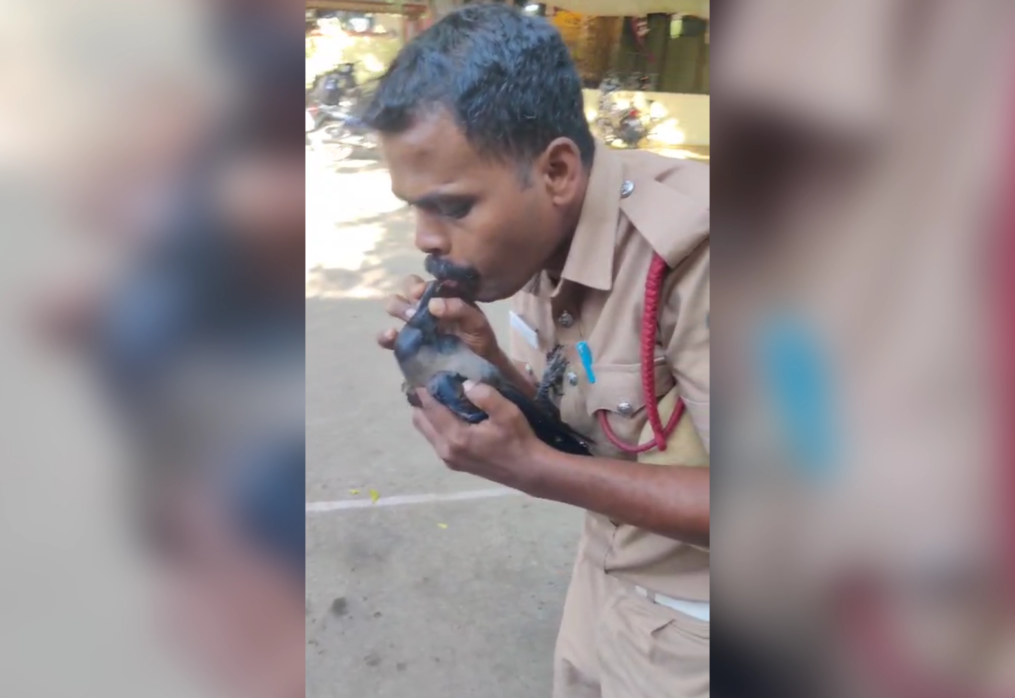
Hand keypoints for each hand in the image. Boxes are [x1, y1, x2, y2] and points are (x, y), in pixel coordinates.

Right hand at [377, 275, 502, 363]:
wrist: (477, 370)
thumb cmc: (479, 341)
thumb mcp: (476, 322)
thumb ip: (460, 309)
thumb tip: (432, 304)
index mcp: (444, 296)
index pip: (429, 281)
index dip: (423, 284)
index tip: (421, 293)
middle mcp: (427, 306)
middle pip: (408, 288)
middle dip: (408, 293)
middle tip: (416, 305)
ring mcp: (415, 324)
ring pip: (396, 306)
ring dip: (396, 307)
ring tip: (408, 318)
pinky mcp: (406, 345)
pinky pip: (389, 338)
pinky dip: (385, 336)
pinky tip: (390, 336)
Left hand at [411, 380, 544, 490]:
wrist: (529, 471)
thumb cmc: (519, 440)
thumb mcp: (507, 413)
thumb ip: (485, 396)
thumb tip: (465, 384)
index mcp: (456, 436)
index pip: (430, 408)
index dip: (424, 390)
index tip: (425, 373)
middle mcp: (446, 449)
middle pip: (420, 421)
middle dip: (422, 402)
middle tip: (432, 384)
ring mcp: (448, 459)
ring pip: (426, 431)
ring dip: (428, 414)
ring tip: (441, 397)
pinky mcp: (454, 464)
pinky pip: (435, 440)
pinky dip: (436, 425)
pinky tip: (450, 415)